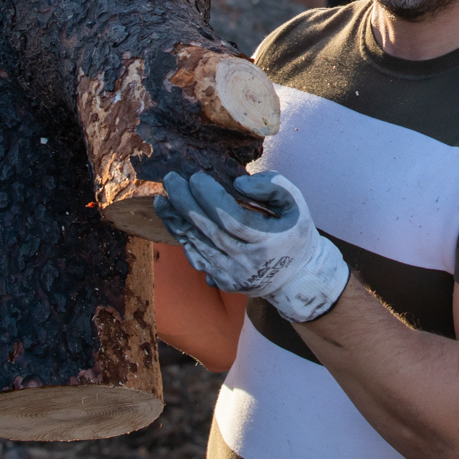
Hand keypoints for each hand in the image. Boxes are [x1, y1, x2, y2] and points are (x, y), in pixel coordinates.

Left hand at [156, 171, 349, 323]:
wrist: (296, 275)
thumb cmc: (293, 230)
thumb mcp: (295, 202)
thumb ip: (271, 186)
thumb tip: (238, 183)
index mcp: (268, 241)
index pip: (233, 219)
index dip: (211, 198)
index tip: (197, 177)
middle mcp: (248, 262)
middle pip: (209, 231)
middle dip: (186, 203)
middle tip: (171, 180)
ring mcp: (233, 275)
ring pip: (198, 245)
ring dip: (177, 221)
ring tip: (162, 199)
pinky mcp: (223, 281)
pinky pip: (196, 257)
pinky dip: (182, 237)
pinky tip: (172, 220)